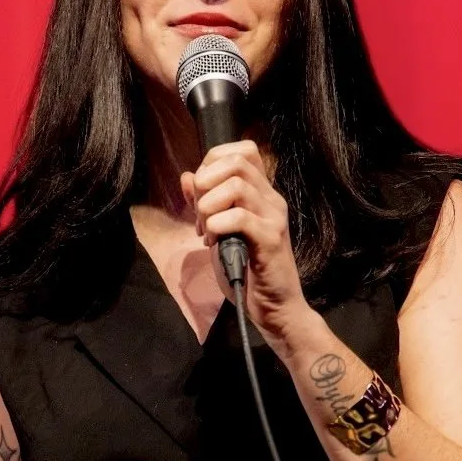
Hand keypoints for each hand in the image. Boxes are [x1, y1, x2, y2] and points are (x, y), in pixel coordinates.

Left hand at [179, 140, 309, 352]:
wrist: (275, 309)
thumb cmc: (247, 272)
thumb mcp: (219, 233)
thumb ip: (204, 204)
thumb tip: (186, 177)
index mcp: (262, 194)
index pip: (241, 151)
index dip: (212, 162)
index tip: (200, 192)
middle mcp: (272, 199)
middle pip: (236, 162)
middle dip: (206, 182)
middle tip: (199, 213)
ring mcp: (274, 217)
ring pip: (237, 185)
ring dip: (209, 206)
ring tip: (206, 230)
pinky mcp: (271, 239)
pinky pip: (240, 217)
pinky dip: (217, 225)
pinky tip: (213, 241)